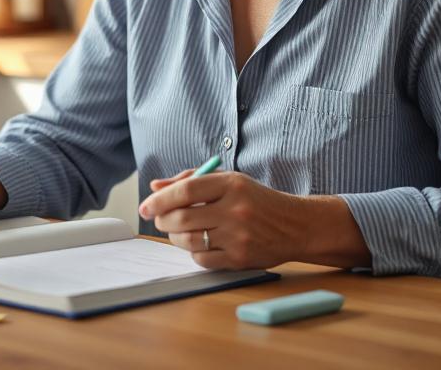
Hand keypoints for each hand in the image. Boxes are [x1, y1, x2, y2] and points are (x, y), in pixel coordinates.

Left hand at [138, 169, 369, 270]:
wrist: (295, 225)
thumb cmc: (255, 200)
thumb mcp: (228, 181)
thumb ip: (190, 180)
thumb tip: (155, 187)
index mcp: (232, 185)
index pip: (186, 190)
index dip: (160, 199)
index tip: (145, 206)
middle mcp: (236, 210)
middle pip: (182, 218)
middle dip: (163, 220)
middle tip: (159, 220)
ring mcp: (239, 237)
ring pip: (189, 240)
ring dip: (175, 237)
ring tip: (179, 231)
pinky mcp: (241, 259)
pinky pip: (202, 259)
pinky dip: (194, 252)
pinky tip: (201, 243)